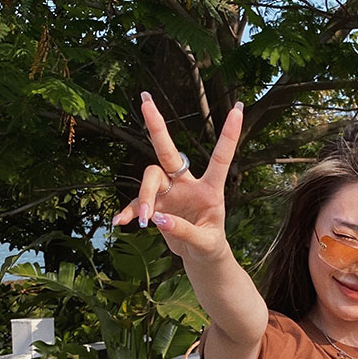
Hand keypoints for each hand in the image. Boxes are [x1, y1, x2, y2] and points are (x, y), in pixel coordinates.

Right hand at [111, 92, 243, 264]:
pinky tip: (119, 222)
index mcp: (210, 189)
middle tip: (146, 101)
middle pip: (169, 152)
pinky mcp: (155, 206)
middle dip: (157, 127)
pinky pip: (137, 203)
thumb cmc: (210, 245)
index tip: (238, 108)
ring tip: (145, 220)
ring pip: (150, 178)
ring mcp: (169, 193)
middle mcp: (187, 184)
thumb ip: (185, 231)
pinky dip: (129, 212)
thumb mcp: (206, 243)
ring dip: (144, 197)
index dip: (229, 135)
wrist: (200, 257)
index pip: (220, 158)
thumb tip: (159, 219)